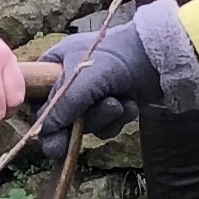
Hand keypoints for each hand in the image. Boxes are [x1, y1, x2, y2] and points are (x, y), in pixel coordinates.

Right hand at [37, 0, 198, 156]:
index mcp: (56, 62)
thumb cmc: (116, 57)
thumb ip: (61, 107)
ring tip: (118, 102)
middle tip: (70, 142)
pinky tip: (130, 103)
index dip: (43, 118)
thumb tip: (44, 135)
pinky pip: (107, 124)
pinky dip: (119, 118)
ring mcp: (94, 92)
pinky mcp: (114, 104)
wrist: (160, 55)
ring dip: (103, 118)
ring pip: (88, 123)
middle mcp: (72, 78)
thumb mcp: (82, 80)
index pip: (37, 97)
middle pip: (63, 116)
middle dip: (80, 122)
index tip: (48, 136)